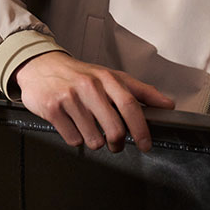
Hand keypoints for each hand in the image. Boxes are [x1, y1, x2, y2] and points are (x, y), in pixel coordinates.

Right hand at [14, 51, 174, 151]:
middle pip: (114, 129)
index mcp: (108, 79)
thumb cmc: (80, 74)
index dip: (141, 128)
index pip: (131, 105)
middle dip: (118, 143)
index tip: (146, 144)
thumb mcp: (112, 77)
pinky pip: (73, 139)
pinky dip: (76, 138)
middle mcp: (90, 87)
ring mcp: (70, 98)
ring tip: (90, 128)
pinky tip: (73, 125)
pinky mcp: (53, 109)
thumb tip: (168, 105)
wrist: (40, 66)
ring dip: (95, 141)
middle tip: (116, 144)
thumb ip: (142, 91)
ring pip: (94, 139)